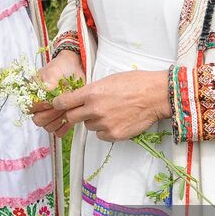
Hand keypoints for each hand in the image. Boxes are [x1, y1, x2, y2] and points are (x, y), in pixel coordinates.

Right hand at [30, 51, 84, 138]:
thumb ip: (49, 79)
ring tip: (68, 108)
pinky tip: (71, 118)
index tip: (51, 100)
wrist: (76, 68)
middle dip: (51, 114)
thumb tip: (46, 89)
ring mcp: (50, 113)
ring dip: (59, 120)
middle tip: (62, 105)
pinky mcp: (61, 119)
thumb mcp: (55, 70)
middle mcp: (39, 106)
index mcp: (32, 94)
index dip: (40, 106)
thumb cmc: (62, 68)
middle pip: (38, 120)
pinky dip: (65, 127)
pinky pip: (59, 131)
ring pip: (48, 127)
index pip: (29, 108)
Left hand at [49, 70, 170, 142]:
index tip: (59, 105)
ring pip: (89, 126)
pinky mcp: (114, 135)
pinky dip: (105, 130)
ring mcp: (104, 124)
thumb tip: (81, 98)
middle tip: (84, 111)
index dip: (59, 104)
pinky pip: (101, 135)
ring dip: (94, 121)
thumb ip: (92, 91)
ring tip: (110, 112)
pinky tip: (117, 121)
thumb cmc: (135, 83)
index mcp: (92, 93)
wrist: (156, 95)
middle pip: (71, 118)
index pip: (64, 102)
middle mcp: (95, 109)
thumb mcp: (109, 80)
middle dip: (75, 115)